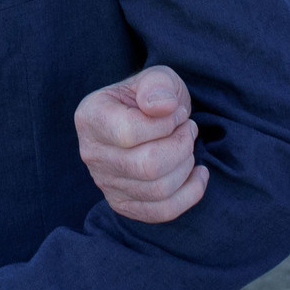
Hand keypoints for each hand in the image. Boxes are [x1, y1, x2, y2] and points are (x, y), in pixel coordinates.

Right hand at [75, 65, 205, 222]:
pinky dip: (190, 194)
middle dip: (180, 146)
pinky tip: (198, 173)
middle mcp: (91, 153)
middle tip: (188, 129)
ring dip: (186, 166)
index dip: (165, 124)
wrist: (148, 118)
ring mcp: (105, 182)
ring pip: (158, 190)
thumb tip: (163, 108)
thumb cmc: (152, 96)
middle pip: (146, 166)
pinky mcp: (123, 203)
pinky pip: (162, 211)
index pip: (129, 133)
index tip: (178, 113)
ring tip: (188, 145)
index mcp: (91, 116)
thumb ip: (157, 86)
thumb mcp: (156, 77)